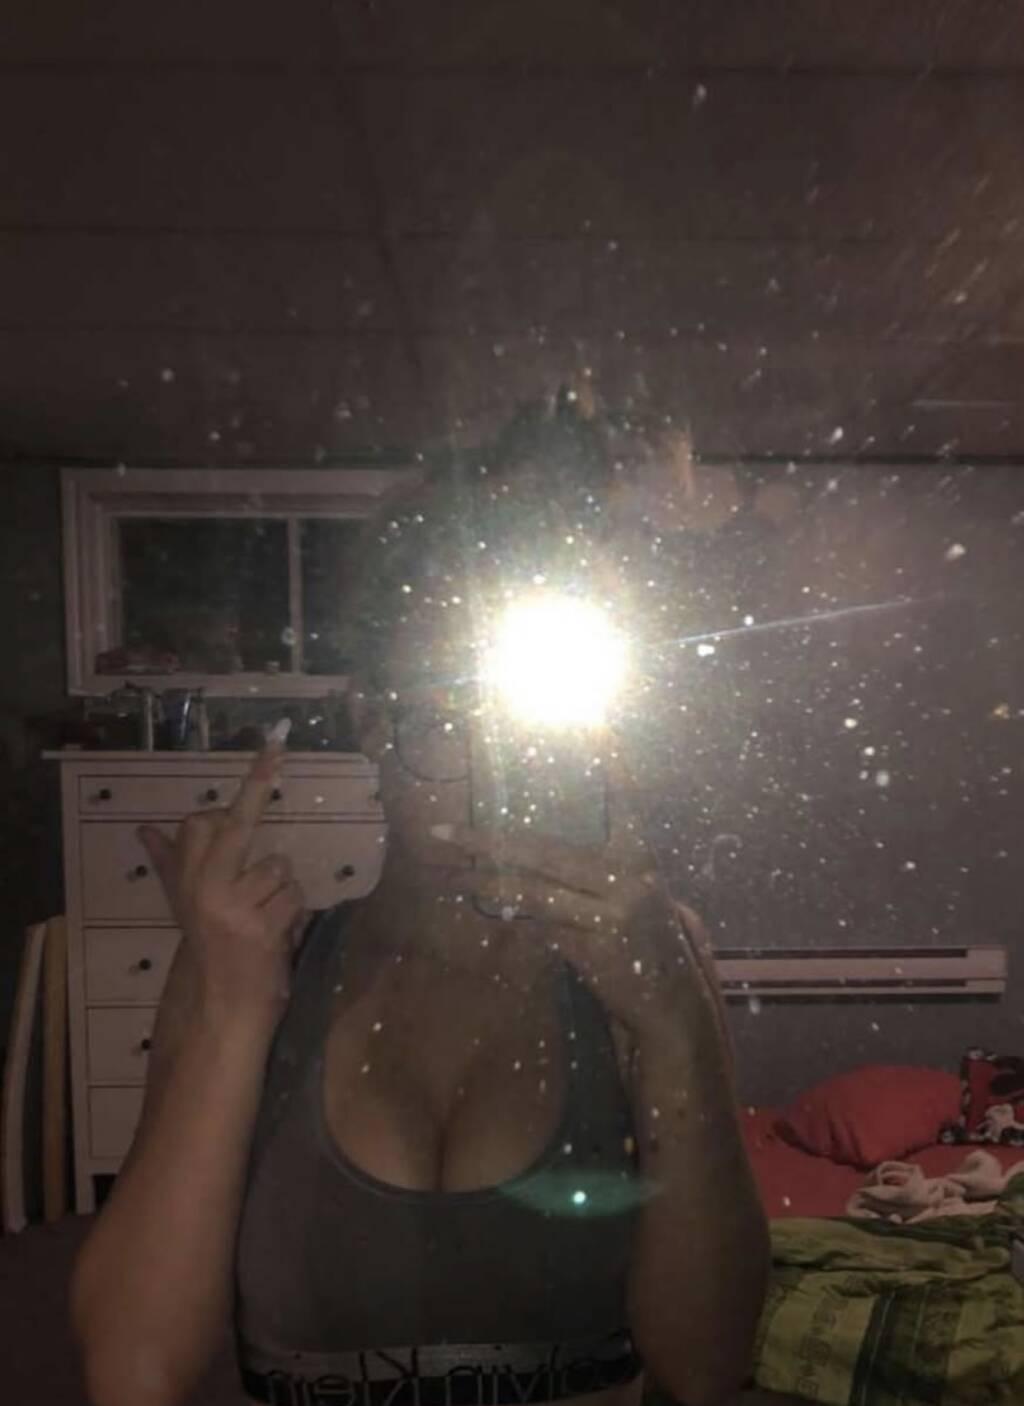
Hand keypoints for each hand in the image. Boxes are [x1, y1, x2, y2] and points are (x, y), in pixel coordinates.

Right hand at [137, 743, 306, 1024]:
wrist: (216, 1004)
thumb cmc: (206, 945)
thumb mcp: (184, 902)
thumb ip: (170, 862)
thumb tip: (145, 829)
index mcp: (186, 877)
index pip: (202, 822)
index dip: (245, 786)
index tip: (272, 746)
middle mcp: (204, 888)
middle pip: (234, 825)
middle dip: (258, 784)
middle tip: (277, 742)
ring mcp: (234, 909)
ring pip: (280, 867)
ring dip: (282, 890)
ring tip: (265, 916)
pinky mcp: (262, 931)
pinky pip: (295, 899)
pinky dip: (294, 915)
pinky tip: (277, 934)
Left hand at [435, 757, 722, 1038]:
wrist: (669, 1005)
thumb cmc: (642, 944)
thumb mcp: (629, 898)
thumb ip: (589, 875)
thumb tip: (528, 857)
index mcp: (639, 856)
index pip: (624, 798)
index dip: (610, 761)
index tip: (593, 720)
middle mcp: (628, 876)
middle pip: (544, 850)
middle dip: (487, 842)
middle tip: (443, 832)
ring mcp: (611, 911)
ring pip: (533, 890)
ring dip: (486, 883)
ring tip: (451, 874)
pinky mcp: (594, 946)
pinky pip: (541, 924)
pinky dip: (517, 916)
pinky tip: (491, 906)